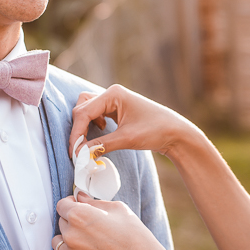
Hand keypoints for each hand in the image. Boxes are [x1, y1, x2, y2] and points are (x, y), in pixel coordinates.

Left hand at [53, 192, 174, 249]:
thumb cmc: (134, 234)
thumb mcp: (118, 208)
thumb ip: (93, 202)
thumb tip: (79, 197)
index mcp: (79, 215)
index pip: (61, 206)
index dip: (70, 205)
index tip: (77, 208)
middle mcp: (71, 235)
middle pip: (61, 224)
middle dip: (72, 223)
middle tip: (90, 228)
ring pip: (58, 244)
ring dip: (68, 242)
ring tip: (87, 244)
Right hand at [69, 85, 199, 158]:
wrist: (176, 133)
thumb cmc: (156, 131)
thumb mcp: (126, 139)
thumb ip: (101, 145)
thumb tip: (80, 155)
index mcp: (113, 94)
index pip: (84, 112)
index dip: (76, 133)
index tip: (73, 152)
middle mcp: (112, 93)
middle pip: (82, 108)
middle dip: (78, 129)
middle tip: (77, 150)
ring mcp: (114, 100)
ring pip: (87, 109)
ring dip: (84, 125)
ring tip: (88, 142)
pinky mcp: (117, 109)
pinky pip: (96, 113)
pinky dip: (92, 124)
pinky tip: (101, 133)